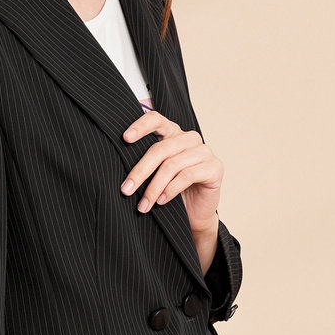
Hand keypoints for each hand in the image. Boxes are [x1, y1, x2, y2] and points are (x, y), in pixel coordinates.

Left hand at [120, 110, 222, 238]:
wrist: (194, 215)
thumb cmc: (171, 192)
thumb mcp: (154, 174)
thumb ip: (144, 163)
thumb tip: (118, 164)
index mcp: (173, 133)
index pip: (156, 119)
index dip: (141, 126)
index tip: (125, 138)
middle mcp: (190, 138)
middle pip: (160, 149)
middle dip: (140, 172)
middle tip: (126, 190)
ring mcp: (204, 151)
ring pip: (172, 165)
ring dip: (153, 187)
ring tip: (143, 205)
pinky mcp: (215, 167)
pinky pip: (187, 175)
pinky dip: (170, 190)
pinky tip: (161, 201)